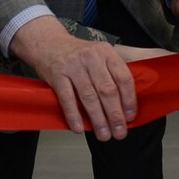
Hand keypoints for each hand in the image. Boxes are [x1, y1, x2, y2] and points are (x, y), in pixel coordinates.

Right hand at [9, 16, 138, 139]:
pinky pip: (67, 99)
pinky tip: (79, 128)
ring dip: (98, 119)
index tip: (130, 117)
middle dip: (115, 115)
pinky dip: (74, 115)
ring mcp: (74, 66)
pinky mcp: (58, 75)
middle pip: (108, 90)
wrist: (49, 43)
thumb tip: (125, 106)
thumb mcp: (99, 55)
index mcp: (106, 53)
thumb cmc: (77, 54)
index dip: (129, 100)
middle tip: (120, 132)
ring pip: (89, 97)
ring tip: (103, 134)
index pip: (124, 78)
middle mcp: (92, 58)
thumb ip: (112, 74)